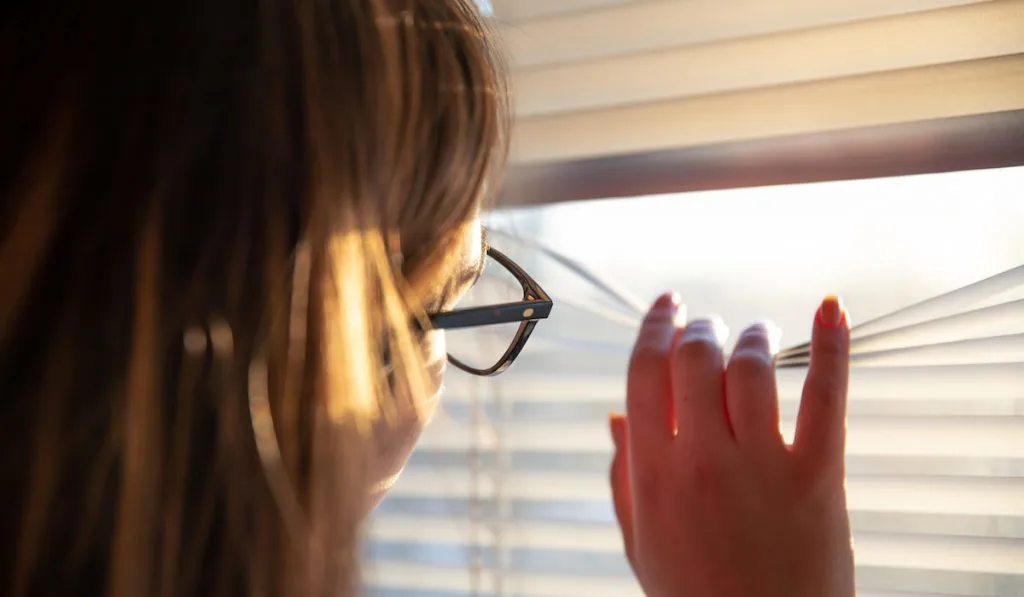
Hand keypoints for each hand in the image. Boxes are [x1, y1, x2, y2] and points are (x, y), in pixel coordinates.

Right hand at [610, 294, 853, 596]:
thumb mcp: (643, 543)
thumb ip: (624, 478)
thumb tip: (616, 417)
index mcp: (653, 474)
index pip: (644, 373)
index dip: (653, 327)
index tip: (667, 306)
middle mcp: (703, 461)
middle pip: (695, 357)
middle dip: (700, 329)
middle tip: (708, 327)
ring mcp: (762, 467)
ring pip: (752, 366)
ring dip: (752, 335)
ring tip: (756, 334)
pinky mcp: (817, 476)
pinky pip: (825, 397)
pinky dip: (832, 346)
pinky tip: (830, 308)